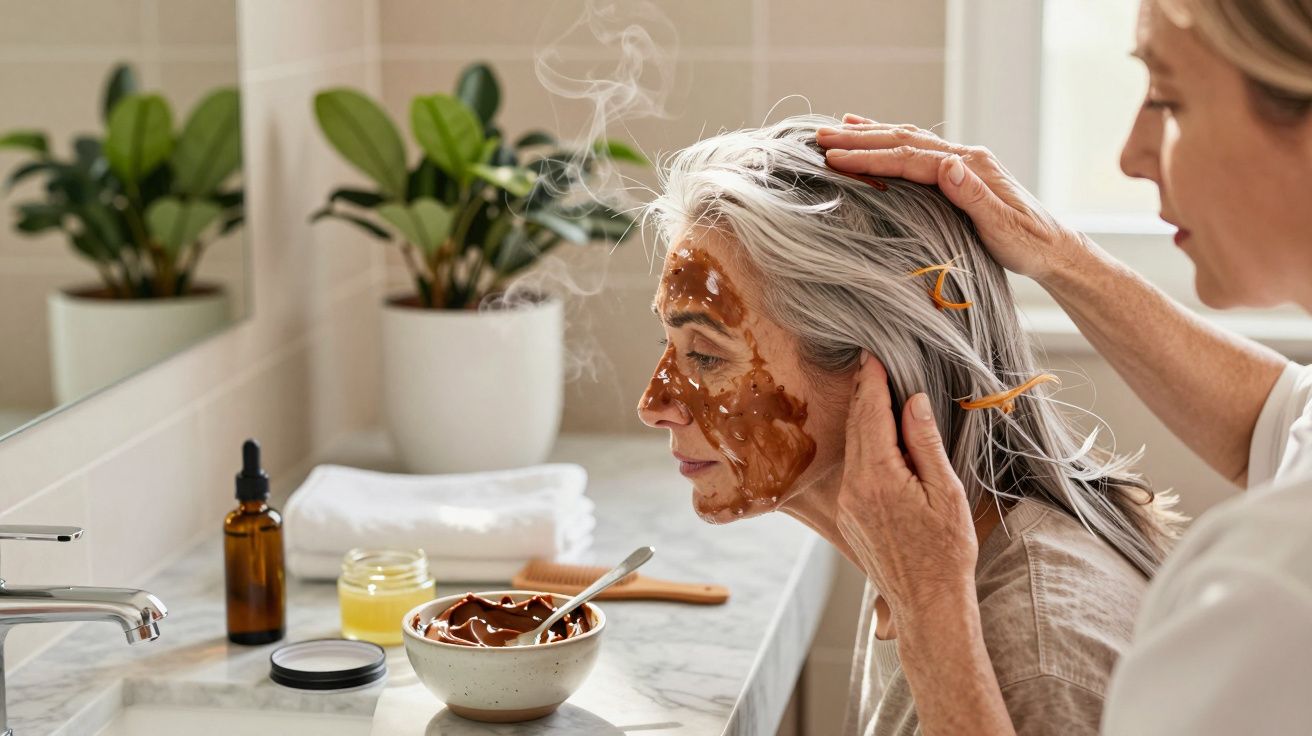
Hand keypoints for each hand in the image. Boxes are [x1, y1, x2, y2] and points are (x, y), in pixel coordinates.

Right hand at [817, 113, 1088, 283]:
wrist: (1054, 248)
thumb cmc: (1028, 244)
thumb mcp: (1002, 227)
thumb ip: (973, 195)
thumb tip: (947, 164)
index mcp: (970, 167)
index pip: (911, 157)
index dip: (871, 156)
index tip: (836, 158)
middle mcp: (964, 158)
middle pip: (904, 140)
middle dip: (860, 138)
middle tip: (820, 138)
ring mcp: (961, 163)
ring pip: (908, 140)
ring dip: (870, 134)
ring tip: (836, 129)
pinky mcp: (959, 173)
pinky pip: (916, 151)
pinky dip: (890, 142)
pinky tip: (875, 137)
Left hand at [836, 352, 978, 624]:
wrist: (927, 602)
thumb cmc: (947, 550)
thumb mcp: (946, 491)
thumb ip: (925, 442)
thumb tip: (913, 400)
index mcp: (879, 476)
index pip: (872, 415)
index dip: (872, 383)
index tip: (871, 356)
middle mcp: (854, 487)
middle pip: (857, 427)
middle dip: (863, 393)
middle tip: (868, 362)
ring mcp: (848, 502)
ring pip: (853, 447)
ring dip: (863, 417)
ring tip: (872, 389)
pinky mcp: (849, 514)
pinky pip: (853, 468)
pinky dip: (863, 444)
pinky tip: (875, 434)